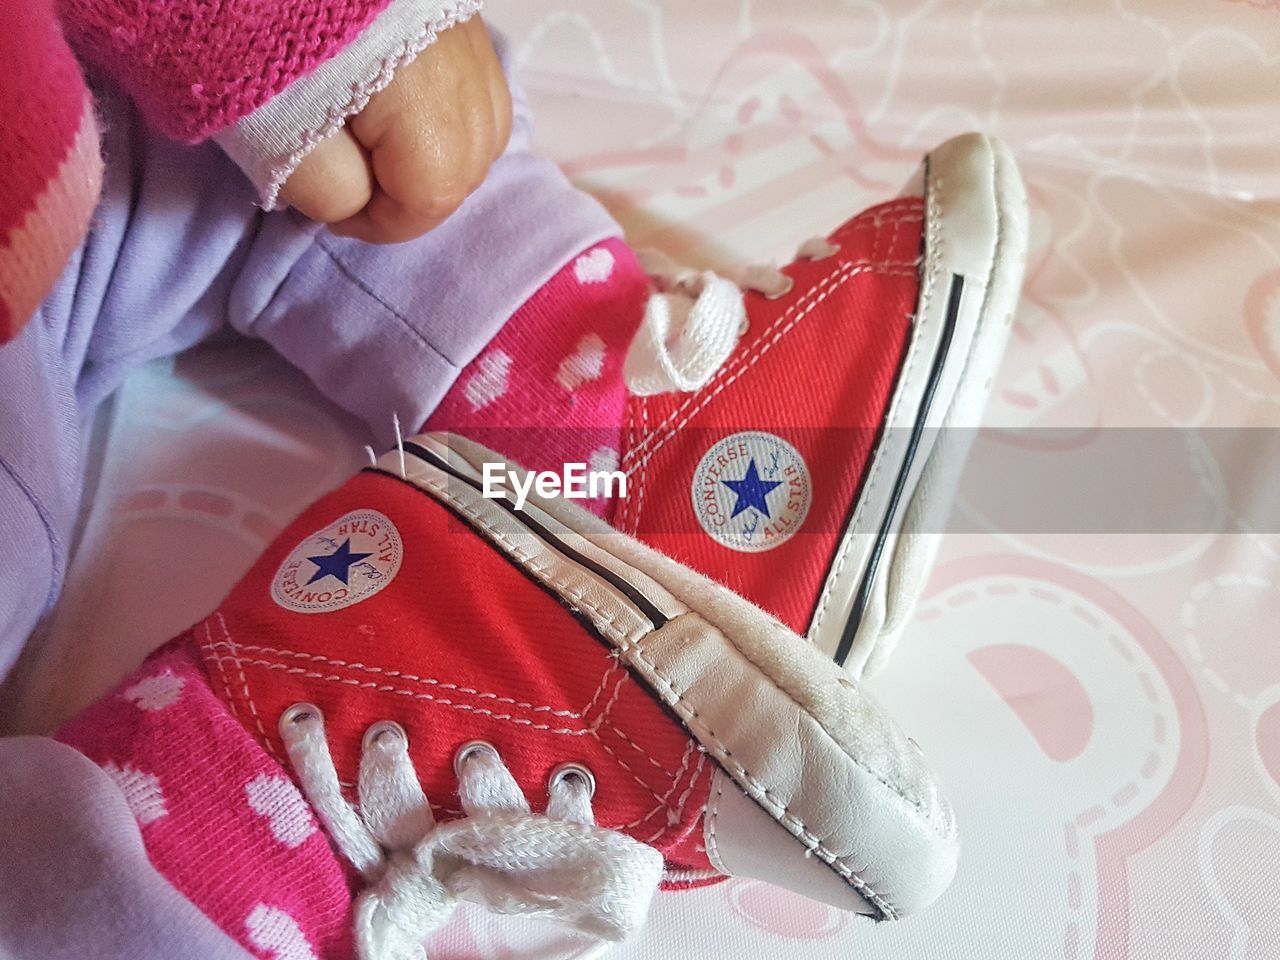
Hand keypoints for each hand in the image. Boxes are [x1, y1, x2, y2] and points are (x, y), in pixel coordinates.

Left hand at [279, 15, 512, 243]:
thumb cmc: (251, 23)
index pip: (430, 200)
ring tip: (376, 146)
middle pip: (468, 166)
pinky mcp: (453, 3)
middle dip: (412, 191)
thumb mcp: (270, 130)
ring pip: (485, 125)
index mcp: (426, 108)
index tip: (329, 213)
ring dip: (438, 153)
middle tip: (350, 182)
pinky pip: (477, 80)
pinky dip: (448, 109)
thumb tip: (356, 201)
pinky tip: (402, 102)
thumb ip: (327, 187)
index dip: (378, 224)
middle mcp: (466, 69)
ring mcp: (466, 29)